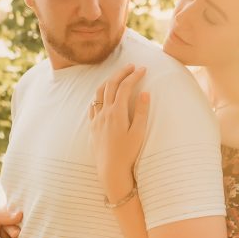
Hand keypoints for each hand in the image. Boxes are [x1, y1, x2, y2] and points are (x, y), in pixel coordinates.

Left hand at [89, 64, 149, 201]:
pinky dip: (99, 96)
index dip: (134, 76)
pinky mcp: (92, 127)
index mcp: (117, 113)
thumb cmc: (128, 154)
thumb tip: (146, 93)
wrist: (111, 171)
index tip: (143, 69)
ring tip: (118, 77)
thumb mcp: (139, 133)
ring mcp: (96, 120)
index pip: (125, 87)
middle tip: (132, 66)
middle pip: (111, 85)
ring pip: (99, 93)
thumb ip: (142, 112)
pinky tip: (104, 96)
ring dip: (109, 82)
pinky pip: (93, 106)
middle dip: (121, 73)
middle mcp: (104, 113)